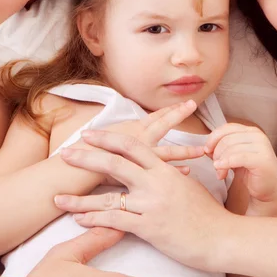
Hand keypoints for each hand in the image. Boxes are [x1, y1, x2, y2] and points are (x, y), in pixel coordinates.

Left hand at [55, 131, 232, 272]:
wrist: (222, 237)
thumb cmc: (208, 213)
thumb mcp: (190, 186)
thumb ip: (172, 174)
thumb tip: (165, 168)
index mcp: (164, 169)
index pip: (132, 146)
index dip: (108, 138)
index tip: (89, 135)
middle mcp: (155, 183)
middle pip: (114, 164)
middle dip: (86, 158)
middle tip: (66, 155)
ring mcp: (150, 205)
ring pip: (107, 198)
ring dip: (79, 199)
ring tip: (58, 199)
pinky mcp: (149, 228)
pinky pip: (115, 222)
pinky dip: (94, 221)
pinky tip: (79, 221)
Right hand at [67, 100, 204, 184]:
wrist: (74, 170)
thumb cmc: (84, 153)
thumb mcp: (104, 141)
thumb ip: (120, 140)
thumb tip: (130, 139)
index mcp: (130, 129)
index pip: (155, 117)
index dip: (170, 110)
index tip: (186, 103)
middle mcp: (138, 139)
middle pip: (163, 125)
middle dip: (179, 115)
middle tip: (193, 105)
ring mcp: (140, 156)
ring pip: (168, 151)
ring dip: (186, 150)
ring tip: (202, 149)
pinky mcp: (139, 172)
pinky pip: (162, 172)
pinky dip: (176, 171)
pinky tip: (189, 172)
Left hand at [205, 123, 276, 216]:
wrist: (270, 189)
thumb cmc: (251, 172)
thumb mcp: (234, 156)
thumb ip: (222, 148)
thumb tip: (206, 147)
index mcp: (251, 131)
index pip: (226, 128)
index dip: (213, 139)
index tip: (206, 151)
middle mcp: (258, 136)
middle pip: (226, 139)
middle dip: (216, 153)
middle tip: (215, 167)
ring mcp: (262, 147)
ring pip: (231, 148)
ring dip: (220, 162)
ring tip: (220, 174)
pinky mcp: (262, 160)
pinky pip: (238, 158)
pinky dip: (226, 164)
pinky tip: (221, 173)